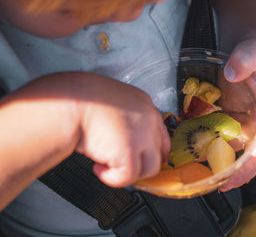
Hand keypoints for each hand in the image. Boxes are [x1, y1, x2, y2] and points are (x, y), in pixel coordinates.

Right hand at [74, 73, 170, 187]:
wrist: (70, 102)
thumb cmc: (81, 101)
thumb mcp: (111, 104)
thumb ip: (125, 119)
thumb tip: (124, 140)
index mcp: (144, 104)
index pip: (161, 134)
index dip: (153, 151)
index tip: (144, 159)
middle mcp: (148, 119)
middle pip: (157, 152)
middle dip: (138, 162)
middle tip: (118, 164)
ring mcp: (142, 136)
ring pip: (149, 168)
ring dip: (128, 172)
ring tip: (107, 165)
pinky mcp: (129, 152)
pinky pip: (128, 177)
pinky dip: (111, 178)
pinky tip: (98, 168)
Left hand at [218, 38, 255, 190]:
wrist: (247, 56)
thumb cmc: (255, 54)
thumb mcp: (253, 50)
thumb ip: (245, 58)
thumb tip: (232, 72)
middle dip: (246, 172)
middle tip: (227, 183)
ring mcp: (248, 126)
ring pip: (244, 156)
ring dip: (231, 171)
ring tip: (213, 182)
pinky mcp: (233, 125)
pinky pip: (228, 145)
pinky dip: (217, 156)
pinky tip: (201, 162)